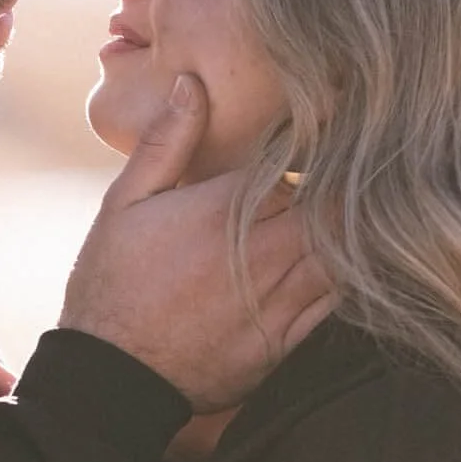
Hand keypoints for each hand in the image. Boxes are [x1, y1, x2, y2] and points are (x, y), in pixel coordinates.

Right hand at [60, 75, 334, 412]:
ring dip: (342, 232)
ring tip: (349, 213)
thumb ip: (166, 143)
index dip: (315, 147)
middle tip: (350, 169)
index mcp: (222, 210)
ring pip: (338, 252)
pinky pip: (333, 303)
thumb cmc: (111, 283)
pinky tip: (336, 263)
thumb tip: (193, 85)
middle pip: (328, 206)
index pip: (298, 163)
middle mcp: (257, 254)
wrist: (111, 376)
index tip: (328, 130)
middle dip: (336, 188)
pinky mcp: (283, 342)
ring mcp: (275, 301)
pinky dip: (341, 277)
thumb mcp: (124, 203)